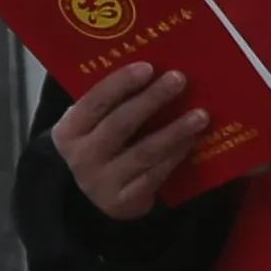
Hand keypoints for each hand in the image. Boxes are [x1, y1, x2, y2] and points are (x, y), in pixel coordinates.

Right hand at [50, 60, 208, 218]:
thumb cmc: (99, 145)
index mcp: (69, 130)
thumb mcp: (92, 124)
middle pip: (120, 124)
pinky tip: (193, 141)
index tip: (148, 67)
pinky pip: (155, 176)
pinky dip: (176, 156)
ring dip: (175, 131)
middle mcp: (81, 156)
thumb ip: (111, 102)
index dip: (120, 84)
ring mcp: (102, 182)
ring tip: (200, 115)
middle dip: (151, 100)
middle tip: (179, 79)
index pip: (94, 102)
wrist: (91, 197)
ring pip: (144, 152)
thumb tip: (154, 67)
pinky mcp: (124, 202)